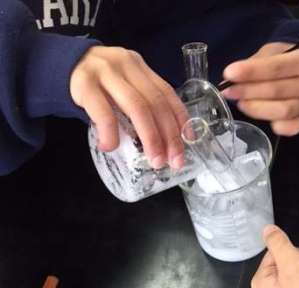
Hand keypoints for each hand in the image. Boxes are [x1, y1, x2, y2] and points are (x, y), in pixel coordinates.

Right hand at [70, 46, 188, 168]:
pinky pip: (103, 113)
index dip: (180, 118)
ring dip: (150, 137)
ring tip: (155, 160)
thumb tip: (165, 143)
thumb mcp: (122, 87)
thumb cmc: (97, 86)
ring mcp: (105, 72)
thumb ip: (140, 104)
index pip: (166, 93)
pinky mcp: (84, 84)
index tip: (188, 141)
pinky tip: (111, 147)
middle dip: (169, 135)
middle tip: (173, 160)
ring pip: (136, 107)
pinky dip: (111, 133)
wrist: (58, 66)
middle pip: (155, 102)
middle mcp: (126, 65)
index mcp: (139, 67)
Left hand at [222, 42, 298, 135]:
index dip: (251, 71)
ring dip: (255, 108)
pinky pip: (288, 128)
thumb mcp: (273, 52)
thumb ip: (256, 63)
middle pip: (277, 90)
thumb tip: (232, 77)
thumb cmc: (286, 61)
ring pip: (281, 111)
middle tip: (228, 91)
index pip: (277, 67)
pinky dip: (273, 125)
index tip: (229, 74)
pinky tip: (259, 117)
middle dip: (248, 91)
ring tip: (240, 102)